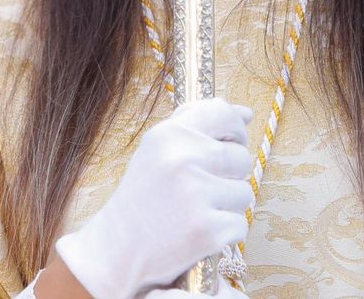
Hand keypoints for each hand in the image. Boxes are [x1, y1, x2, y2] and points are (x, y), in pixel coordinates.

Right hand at [54, 98, 253, 298]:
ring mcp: (195, 195)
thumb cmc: (143, 197)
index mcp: (169, 134)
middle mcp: (182, 160)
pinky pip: (240, 225)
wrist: (116, 251)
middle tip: (201, 189)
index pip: (224, 114)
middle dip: (229, 176)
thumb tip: (247, 113)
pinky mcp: (207, 230)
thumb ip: (198, 124)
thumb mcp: (158, 149)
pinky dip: (226, 233)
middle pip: (241, 158)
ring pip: (244, 193)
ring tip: (196, 211)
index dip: (235, 130)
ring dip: (228, 206)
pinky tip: (199, 232)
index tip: (228, 144)